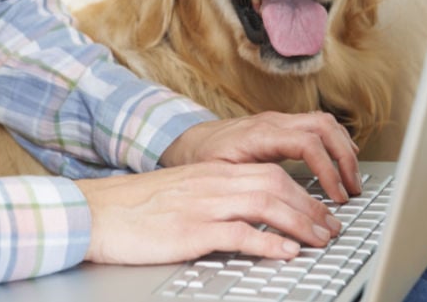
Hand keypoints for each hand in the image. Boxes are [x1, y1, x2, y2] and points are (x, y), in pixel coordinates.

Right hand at [75, 161, 342, 264]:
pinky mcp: (191, 230)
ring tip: (320, 240)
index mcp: (211, 173)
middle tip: (331, 228)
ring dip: (300, 223)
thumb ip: (212, 198)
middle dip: (310, 207)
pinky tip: (284, 252)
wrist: (96, 211)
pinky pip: (239, 233)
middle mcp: (212, 183)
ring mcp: (203, 205)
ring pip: (266, 204)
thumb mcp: (179, 194)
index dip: (301, 193)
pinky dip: (268, 242)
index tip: (319, 211)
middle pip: (276, 185)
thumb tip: (245, 217)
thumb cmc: (133, 207)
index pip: (269, 174)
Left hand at [160, 111, 361, 202]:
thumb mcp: (218, 176)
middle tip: (352, 189)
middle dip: (344, 158)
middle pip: (323, 126)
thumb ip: (246, 186)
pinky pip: (317, 126)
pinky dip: (334, 143)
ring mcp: (278, 121)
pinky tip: (341, 162)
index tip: (335, 196)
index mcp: (259, 134)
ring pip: (324, 122)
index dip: (327, 169)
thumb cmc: (201, 159)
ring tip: (351, 180)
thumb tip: (272, 205)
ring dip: (343, 149)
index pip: (307, 143)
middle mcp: (273, 122)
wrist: (188, 141)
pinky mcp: (281, 126)